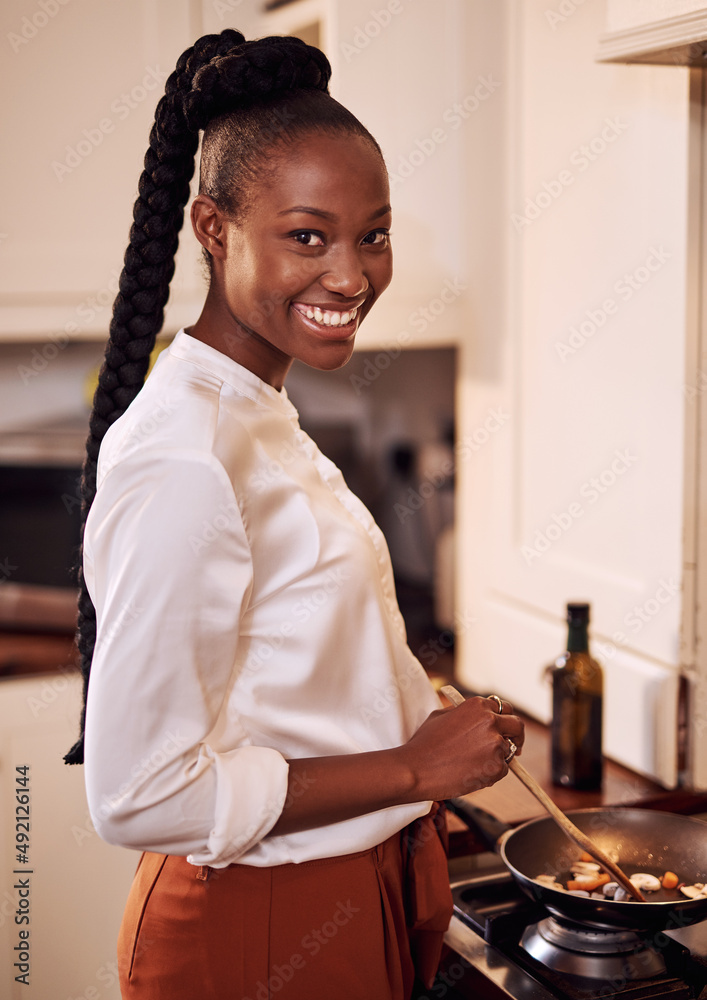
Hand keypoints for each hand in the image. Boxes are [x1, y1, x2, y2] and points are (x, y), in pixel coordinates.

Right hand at [402, 695, 524, 800]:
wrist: (415, 769)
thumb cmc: (423, 743)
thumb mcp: (441, 715)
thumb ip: (463, 712)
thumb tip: (478, 716)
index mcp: (477, 705)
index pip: (505, 708)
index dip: (505, 719)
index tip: (506, 729)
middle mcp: (490, 721)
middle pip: (517, 726)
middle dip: (517, 736)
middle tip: (515, 747)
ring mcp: (496, 744)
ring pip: (509, 751)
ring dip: (498, 758)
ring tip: (473, 765)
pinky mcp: (497, 767)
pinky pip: (503, 770)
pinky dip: (491, 774)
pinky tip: (470, 774)